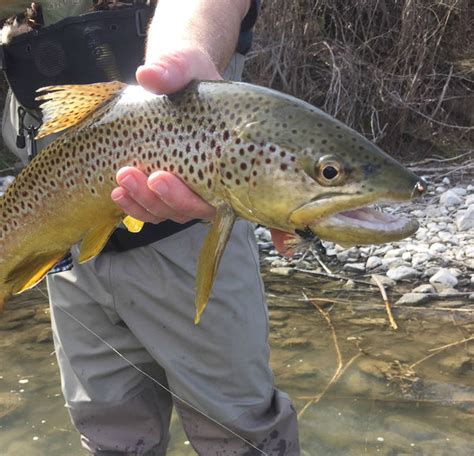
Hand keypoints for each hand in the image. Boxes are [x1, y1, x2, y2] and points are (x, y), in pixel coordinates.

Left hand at [111, 47, 218, 223]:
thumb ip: (174, 69)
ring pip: (167, 212)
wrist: (182, 79)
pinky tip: (117, 192)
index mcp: (224, 159)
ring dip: (142, 203)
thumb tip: (148, 74)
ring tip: (120, 181)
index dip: (186, 196)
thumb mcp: (187, 65)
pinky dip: (135, 205)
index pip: (213, 196)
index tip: (159, 176)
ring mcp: (186, 187)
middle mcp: (208, 180)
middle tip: (129, 174)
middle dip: (157, 198)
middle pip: (186, 209)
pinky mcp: (165, 187)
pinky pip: (153, 208)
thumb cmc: (192, 76)